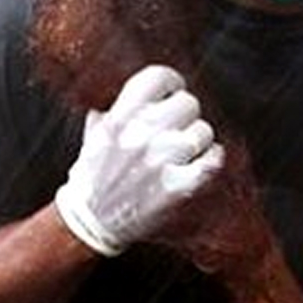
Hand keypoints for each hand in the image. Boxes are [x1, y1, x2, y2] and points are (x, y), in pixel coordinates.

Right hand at [54, 65, 224, 255]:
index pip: (158, 77)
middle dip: (186, 115)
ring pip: (203, 131)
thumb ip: (111, 112)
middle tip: (178, 127)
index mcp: (119, 118)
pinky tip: (202, 163)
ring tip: (187, 150)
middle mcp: (139, 136)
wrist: (90, 224)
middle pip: (188, 102)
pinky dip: (211, 160)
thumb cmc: (94, 178)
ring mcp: (159, 162)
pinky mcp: (175, 188)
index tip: (172, 92)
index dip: (171, 83)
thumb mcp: (94, 136)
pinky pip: (212, 161)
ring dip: (198, 141)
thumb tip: (123, 98)